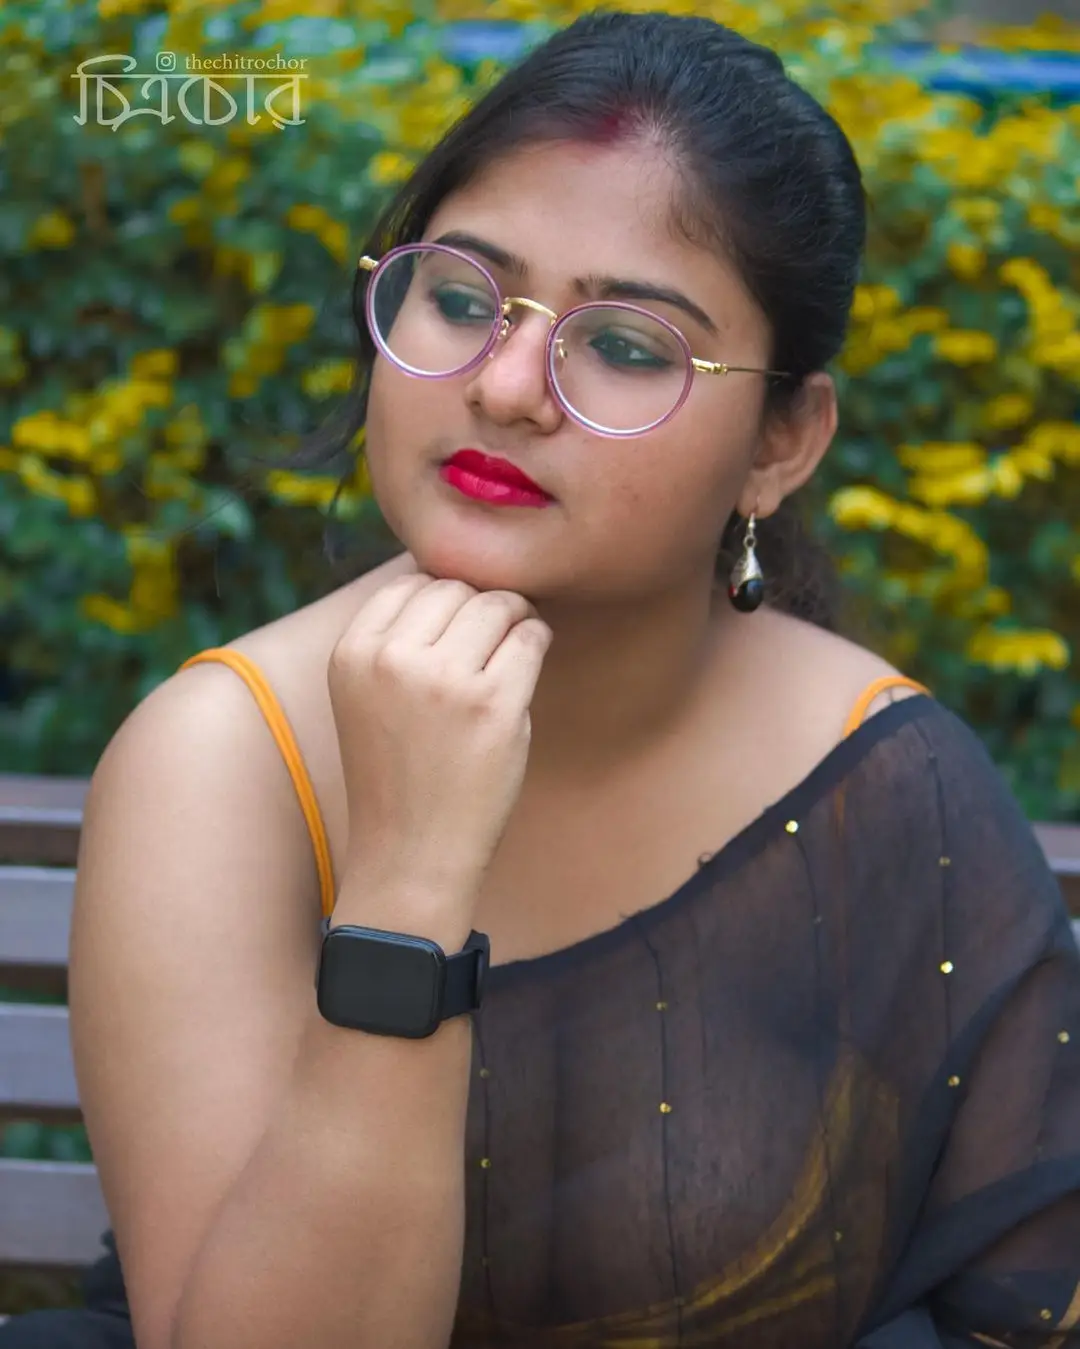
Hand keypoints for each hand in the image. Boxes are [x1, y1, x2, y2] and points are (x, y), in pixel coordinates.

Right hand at [328, 573, 552, 909]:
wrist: (410, 854)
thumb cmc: (397, 772)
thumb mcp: (369, 695)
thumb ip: (397, 638)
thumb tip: (456, 577)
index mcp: (352, 653)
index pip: (409, 583)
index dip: (443, 598)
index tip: (460, 626)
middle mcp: (391, 659)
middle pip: (455, 587)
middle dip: (480, 605)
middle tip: (493, 638)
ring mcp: (444, 681)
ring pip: (496, 605)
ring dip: (514, 617)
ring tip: (513, 646)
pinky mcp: (494, 704)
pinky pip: (531, 638)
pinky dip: (537, 640)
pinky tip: (528, 663)